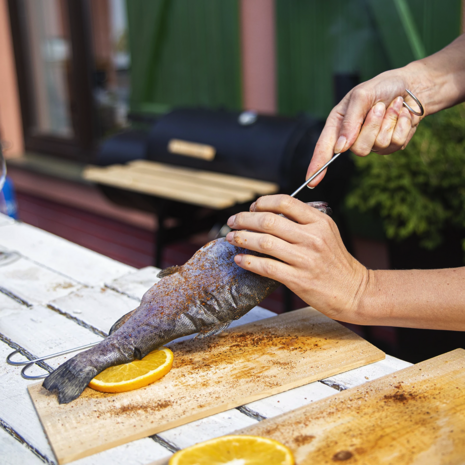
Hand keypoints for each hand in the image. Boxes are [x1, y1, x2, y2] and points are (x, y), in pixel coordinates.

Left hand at [226, 195, 369, 322]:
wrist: (354, 291)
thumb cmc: (336, 262)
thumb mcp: (327, 233)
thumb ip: (304, 221)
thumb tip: (270, 214)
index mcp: (320, 222)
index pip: (285, 202)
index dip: (262, 202)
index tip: (251, 208)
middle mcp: (313, 237)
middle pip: (269, 221)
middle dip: (244, 219)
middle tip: (232, 222)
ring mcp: (305, 259)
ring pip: (264, 242)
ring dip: (242, 238)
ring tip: (231, 238)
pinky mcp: (298, 279)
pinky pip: (266, 267)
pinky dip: (249, 261)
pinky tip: (240, 259)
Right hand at [307, 68, 423, 185]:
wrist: (413, 85)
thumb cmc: (382, 86)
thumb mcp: (361, 95)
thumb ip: (350, 121)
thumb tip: (340, 148)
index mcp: (338, 123)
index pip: (324, 148)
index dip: (318, 165)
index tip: (311, 181)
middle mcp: (352, 136)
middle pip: (357, 149)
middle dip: (371, 126)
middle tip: (379, 107)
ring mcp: (372, 143)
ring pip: (377, 145)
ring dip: (388, 122)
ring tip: (392, 106)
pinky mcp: (390, 146)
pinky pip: (395, 143)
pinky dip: (401, 124)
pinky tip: (402, 114)